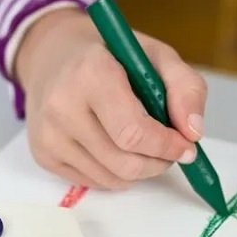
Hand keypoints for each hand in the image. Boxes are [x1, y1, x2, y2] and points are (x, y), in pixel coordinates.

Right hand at [15, 8, 205, 189]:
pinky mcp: (43, 154)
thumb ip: (185, 87)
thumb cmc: (109, 54)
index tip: (187, 146)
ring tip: (144, 145)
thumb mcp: (155, 54)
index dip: (167, 146)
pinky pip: (93, 182)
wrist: (53, 55)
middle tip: (170, 150)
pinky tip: (116, 147)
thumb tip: (194, 132)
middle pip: (124, 163)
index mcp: (91, 73)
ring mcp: (48, 134)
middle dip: (159, 162)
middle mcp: (62, 106)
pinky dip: (115, 172)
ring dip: (140, 170)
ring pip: (112, 179)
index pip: (133, 132)